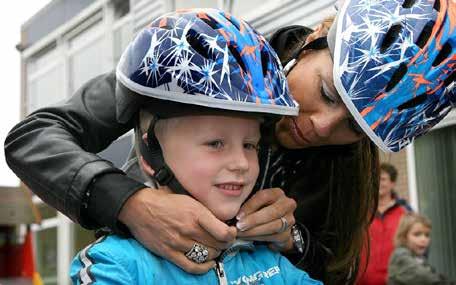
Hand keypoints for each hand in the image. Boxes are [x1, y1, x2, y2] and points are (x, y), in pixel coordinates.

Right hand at [118, 187, 236, 273]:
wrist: (139, 207)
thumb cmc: (165, 201)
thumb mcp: (189, 199)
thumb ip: (204, 211)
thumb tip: (222, 221)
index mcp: (196, 213)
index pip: (223, 232)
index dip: (232, 235)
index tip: (232, 232)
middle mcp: (189, 229)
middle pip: (217, 245)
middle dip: (224, 244)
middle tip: (223, 241)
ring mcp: (179, 243)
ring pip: (207, 255)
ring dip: (215, 254)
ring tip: (215, 249)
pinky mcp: (169, 253)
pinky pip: (192, 266)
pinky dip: (204, 268)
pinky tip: (208, 263)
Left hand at [236, 188, 296, 251]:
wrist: (274, 227)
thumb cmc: (261, 212)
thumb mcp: (255, 204)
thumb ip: (247, 206)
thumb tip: (232, 212)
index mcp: (277, 193)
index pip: (264, 196)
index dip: (250, 206)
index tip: (238, 216)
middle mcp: (287, 204)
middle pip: (272, 212)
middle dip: (254, 220)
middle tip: (239, 226)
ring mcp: (290, 220)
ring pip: (273, 226)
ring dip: (254, 231)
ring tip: (241, 233)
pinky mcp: (288, 234)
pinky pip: (273, 237)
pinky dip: (258, 238)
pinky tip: (248, 238)